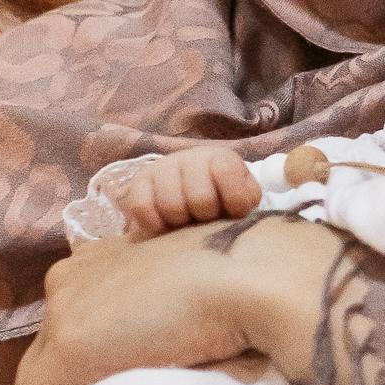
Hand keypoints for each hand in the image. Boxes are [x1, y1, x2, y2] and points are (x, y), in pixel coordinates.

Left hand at [14, 218, 340, 384]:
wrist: (247, 275)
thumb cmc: (238, 278)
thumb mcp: (188, 289)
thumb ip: (162, 310)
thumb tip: (167, 345)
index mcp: (99, 257)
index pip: (72, 315)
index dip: (83, 354)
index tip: (98, 384)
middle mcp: (71, 278)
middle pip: (46, 346)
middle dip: (60, 383)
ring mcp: (65, 312)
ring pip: (36, 374)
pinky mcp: (70, 349)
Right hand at [111, 145, 264, 236]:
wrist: (189, 204)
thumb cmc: (221, 205)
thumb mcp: (243, 201)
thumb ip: (246, 199)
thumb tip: (240, 209)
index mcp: (220, 158)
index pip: (226, 171)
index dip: (233, 200)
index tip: (233, 211)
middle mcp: (190, 158)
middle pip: (199, 197)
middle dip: (205, 216)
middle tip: (205, 219)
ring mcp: (162, 169)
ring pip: (171, 205)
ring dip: (180, 223)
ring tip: (185, 223)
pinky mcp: (138, 184)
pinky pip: (142, 207)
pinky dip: (154, 225)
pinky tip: (164, 226)